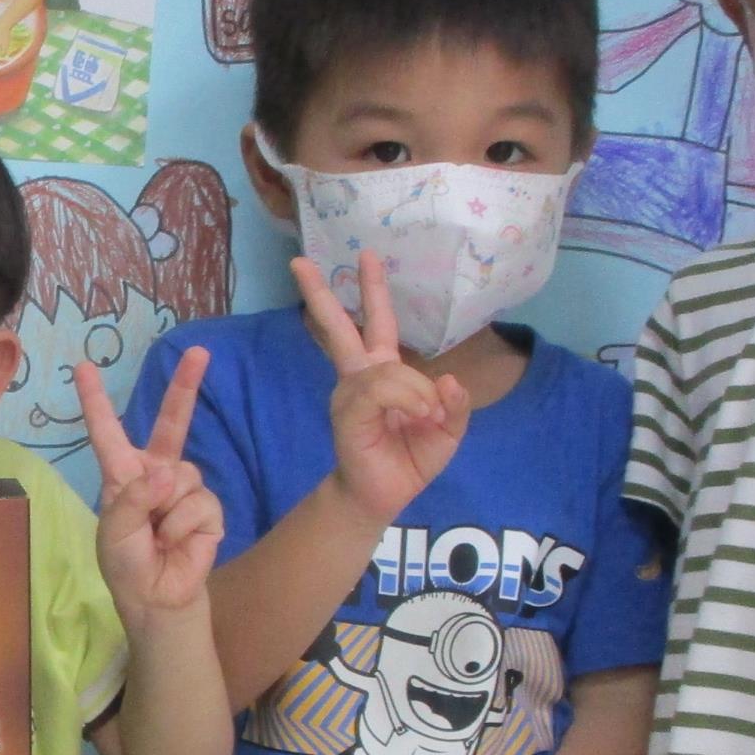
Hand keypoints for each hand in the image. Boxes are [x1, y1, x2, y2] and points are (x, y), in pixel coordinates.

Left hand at [80, 345, 223, 624]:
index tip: (82, 367)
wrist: (158, 599)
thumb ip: (134, 499)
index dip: (95, 400)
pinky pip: (199, 504)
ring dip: (168, 511)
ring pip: (183, 476)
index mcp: (122, 474)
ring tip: (159, 537)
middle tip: (200, 353)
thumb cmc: (126, 565)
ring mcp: (184, 489)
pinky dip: (184, 526)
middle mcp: (155, 473)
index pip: (107, 431)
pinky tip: (176, 543)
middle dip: (185, 388)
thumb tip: (166, 474)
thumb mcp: (115, 531)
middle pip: (170, 424)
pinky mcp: (209, 510)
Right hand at [295, 253, 468, 526]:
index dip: (372, 289)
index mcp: (381, 373)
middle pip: (339, 327)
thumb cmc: (409, 461)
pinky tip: (418, 415)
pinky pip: (381, 390)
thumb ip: (455, 406)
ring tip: (426, 416)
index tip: (368, 257)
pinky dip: (408, 399)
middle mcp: (358, 377)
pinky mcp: (347, 413)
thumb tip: (449, 382)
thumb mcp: (447, 430)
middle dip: (321, 293)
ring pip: (388, 369)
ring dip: (416, 390)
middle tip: (300, 260)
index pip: (377, 323)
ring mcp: (349, 394)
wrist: (383, 497)